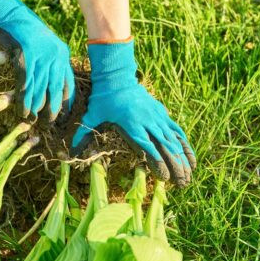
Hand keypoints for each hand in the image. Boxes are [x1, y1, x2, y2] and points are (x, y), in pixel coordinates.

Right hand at [0, 0, 74, 120]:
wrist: (10, 15)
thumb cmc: (26, 30)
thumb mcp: (46, 44)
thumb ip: (52, 61)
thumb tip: (52, 83)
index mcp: (62, 53)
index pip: (68, 82)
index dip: (66, 100)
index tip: (64, 114)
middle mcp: (53, 57)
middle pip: (54, 90)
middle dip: (52, 110)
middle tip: (48, 124)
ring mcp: (39, 58)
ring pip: (39, 91)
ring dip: (35, 109)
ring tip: (32, 121)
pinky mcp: (24, 60)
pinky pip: (25, 87)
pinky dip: (23, 101)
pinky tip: (22, 111)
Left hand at [71, 39, 195, 186]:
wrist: (117, 77)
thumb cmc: (104, 98)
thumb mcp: (92, 115)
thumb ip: (83, 132)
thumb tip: (70, 150)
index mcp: (132, 124)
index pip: (147, 146)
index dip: (157, 161)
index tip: (163, 177)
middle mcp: (147, 121)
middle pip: (164, 146)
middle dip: (174, 165)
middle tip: (181, 183)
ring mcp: (156, 117)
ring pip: (173, 139)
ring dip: (182, 157)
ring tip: (189, 174)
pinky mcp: (161, 112)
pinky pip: (175, 129)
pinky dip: (183, 142)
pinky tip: (189, 155)